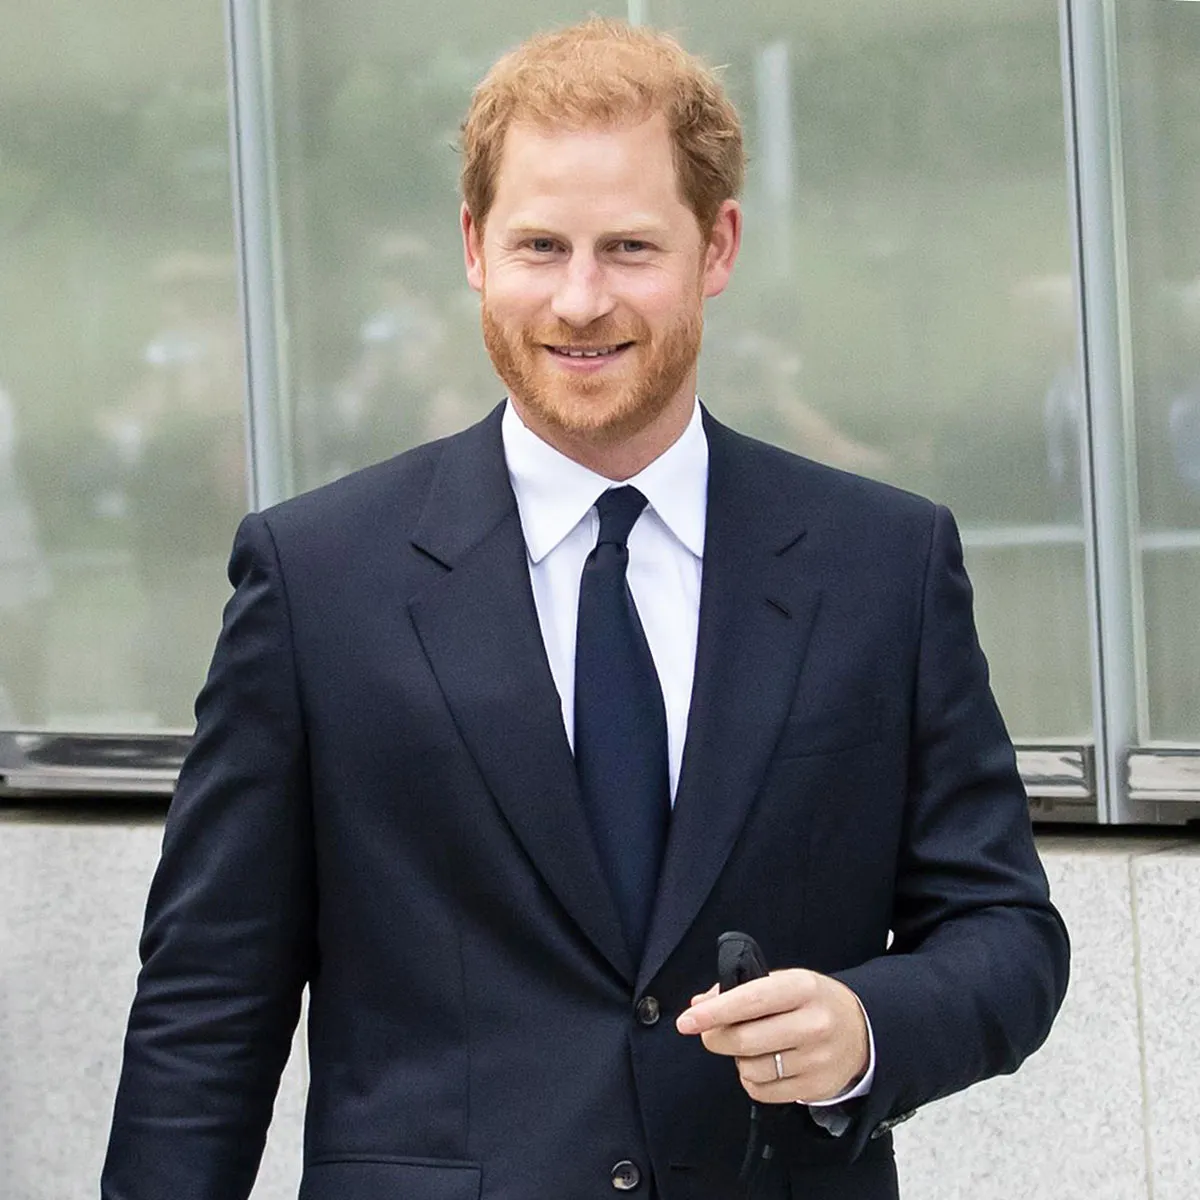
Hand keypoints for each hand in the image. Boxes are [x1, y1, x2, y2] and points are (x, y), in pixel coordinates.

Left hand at [675, 969, 868, 1103]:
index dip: (714, 1012)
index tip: (687, 1020)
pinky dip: (752, 1080)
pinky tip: (763, 1065)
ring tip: (750, 1047)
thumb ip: (742, 990)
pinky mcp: (815, 1088)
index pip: (750, 1000)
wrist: (864, 1030)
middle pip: (745, 1040)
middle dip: (716, 1038)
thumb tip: (699, 1004)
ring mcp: (816, 1060)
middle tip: (710, 1033)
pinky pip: (763, 1091)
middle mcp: (812, 1024)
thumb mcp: (784, 981)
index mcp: (802, 988)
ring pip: (751, 1069)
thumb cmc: (813, 1001)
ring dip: (738, 1059)